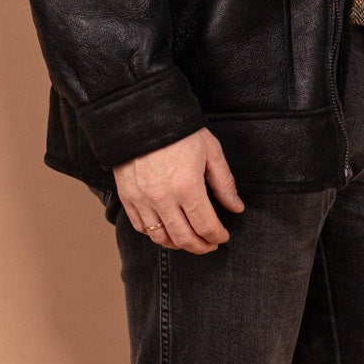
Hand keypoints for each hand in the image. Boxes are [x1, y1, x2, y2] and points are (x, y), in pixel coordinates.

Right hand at [113, 128, 243, 252]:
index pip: (205, 226)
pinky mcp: (127, 197)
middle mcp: (163, 199)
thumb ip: (224, 183)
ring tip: (188, 240)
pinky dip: (155, 234)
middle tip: (209, 245)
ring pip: (160, 237)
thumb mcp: (211, 152)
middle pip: (184, 239)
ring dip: (177, 245)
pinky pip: (140, 227)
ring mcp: (142, 200)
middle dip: (201, 247)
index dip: (217, 236)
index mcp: (187, 187)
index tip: (223, 236)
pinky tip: (166, 230)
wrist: (143, 116)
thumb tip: (236, 207)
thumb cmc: (180, 131)